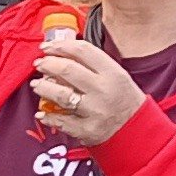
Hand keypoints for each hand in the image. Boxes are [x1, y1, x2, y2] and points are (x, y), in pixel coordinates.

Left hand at [29, 37, 145, 147]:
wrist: (137, 130)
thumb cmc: (123, 99)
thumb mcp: (116, 76)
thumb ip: (93, 64)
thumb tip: (63, 52)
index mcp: (112, 73)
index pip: (83, 51)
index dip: (60, 45)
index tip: (47, 46)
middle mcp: (103, 90)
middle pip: (68, 70)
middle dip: (48, 65)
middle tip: (39, 64)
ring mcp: (95, 111)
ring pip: (61, 95)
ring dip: (44, 88)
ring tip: (37, 85)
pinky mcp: (87, 130)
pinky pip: (62, 122)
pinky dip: (48, 117)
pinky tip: (41, 113)